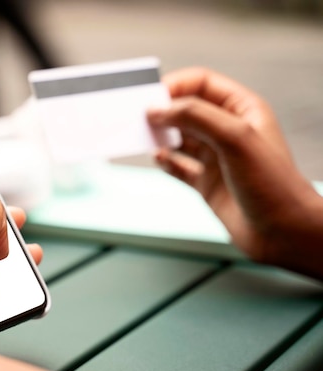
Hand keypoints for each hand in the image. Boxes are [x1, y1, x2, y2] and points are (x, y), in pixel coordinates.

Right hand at [147, 67, 322, 275]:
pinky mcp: (205, 183)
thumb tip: (157, 110)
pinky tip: (160, 159)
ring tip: (146, 138)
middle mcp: (227, 131)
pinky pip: (177, 166)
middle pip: (186, 109)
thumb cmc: (273, 184)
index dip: (176, 86)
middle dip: (163, 111)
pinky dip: (165, 161)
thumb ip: (194, 117)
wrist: (283, 233)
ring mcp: (215, 157)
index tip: (151, 97)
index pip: (201, 83)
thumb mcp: (234, 138)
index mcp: (242, 110)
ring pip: (179, 137)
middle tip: (142, 118)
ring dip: (161, 136)